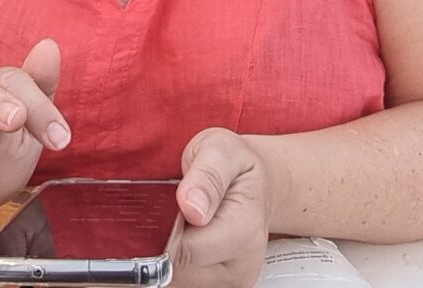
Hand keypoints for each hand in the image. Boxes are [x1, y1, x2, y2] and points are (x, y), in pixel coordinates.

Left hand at [173, 128, 272, 287]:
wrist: (259, 186)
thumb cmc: (239, 168)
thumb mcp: (222, 150)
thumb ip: (206, 175)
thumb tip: (191, 205)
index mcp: (243, 229)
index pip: (185, 250)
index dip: (163, 229)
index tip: (164, 206)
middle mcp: (241, 264)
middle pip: (177, 267)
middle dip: (165, 239)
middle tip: (175, 211)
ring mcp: (231, 281)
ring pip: (176, 277)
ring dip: (170, 250)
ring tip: (184, 224)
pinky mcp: (220, 287)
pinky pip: (182, 280)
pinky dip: (178, 259)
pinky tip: (187, 238)